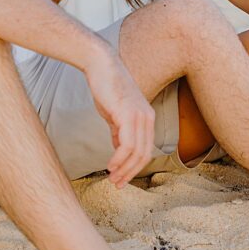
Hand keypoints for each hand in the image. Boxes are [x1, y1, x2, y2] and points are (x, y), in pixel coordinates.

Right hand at [83, 49, 154, 189]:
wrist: (101, 65)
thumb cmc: (106, 87)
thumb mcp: (115, 114)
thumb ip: (119, 131)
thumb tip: (119, 148)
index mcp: (147, 118)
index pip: (146, 150)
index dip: (135, 167)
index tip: (121, 178)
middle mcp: (147, 118)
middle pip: (144, 155)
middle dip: (130, 173)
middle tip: (116, 184)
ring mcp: (140, 116)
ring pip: (137, 153)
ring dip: (124, 169)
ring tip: (112, 178)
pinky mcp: (128, 115)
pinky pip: (127, 145)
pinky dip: (119, 159)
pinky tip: (110, 165)